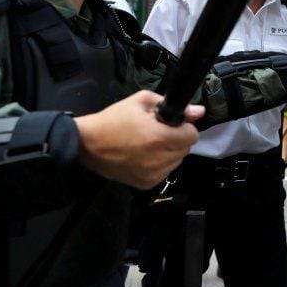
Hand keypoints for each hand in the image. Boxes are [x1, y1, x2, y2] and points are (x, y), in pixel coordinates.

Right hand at [75, 90, 203, 189]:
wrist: (87, 144)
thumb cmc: (114, 119)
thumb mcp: (141, 101)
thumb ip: (172, 106)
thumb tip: (199, 111)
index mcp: (161, 138)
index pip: (193, 135)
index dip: (184, 127)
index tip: (171, 124)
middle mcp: (160, 159)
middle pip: (185, 148)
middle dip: (176, 139)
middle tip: (157, 132)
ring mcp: (154, 175)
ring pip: (176, 161)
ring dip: (169, 152)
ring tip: (148, 144)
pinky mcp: (146, 184)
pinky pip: (164, 172)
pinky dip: (159, 164)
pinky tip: (143, 156)